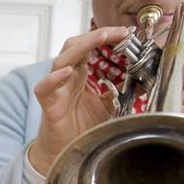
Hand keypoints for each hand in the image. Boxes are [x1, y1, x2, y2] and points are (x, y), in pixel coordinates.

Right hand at [28, 26, 129, 175]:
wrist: (65, 151)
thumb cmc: (80, 127)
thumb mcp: (108, 104)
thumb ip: (119, 90)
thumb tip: (140, 78)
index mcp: (79, 75)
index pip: (88, 47)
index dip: (105, 36)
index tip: (126, 32)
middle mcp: (66, 78)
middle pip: (73, 46)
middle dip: (95, 35)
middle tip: (118, 31)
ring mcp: (56, 90)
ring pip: (60, 61)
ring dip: (80, 47)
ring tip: (99, 38)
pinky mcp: (48, 105)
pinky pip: (44, 88)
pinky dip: (53, 79)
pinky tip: (67, 72)